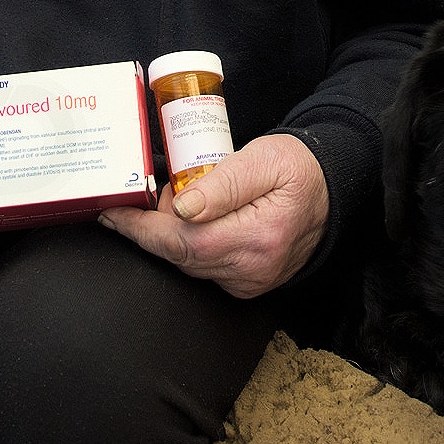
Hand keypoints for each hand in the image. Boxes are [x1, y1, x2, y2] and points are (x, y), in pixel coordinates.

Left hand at [99, 132, 326, 298]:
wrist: (331, 191)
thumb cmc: (298, 169)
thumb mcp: (263, 159)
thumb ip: (222, 184)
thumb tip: (181, 209)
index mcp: (258, 237)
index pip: (183, 242)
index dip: (142, 230)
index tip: (112, 214)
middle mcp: (253, 269)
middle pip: (181, 256)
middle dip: (155, 226)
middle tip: (155, 190)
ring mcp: (250, 282)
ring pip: (189, 263)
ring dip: (172, 234)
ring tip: (180, 197)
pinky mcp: (247, 284)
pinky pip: (203, 267)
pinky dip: (188, 244)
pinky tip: (194, 219)